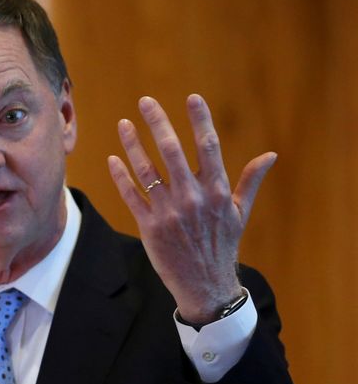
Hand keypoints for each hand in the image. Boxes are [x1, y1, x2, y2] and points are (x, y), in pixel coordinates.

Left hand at [107, 94, 275, 323]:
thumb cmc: (222, 245)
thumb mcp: (239, 213)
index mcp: (216, 191)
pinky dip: (121, 176)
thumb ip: (249, 181)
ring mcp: (168, 212)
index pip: (208, 146)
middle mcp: (192, 198)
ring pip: (146, 170)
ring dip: (133, 144)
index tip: (191, 98)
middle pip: (172, 150)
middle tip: (145, 101)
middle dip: (157, 122)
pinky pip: (131, 196)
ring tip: (124, 124)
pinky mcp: (149, 227)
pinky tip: (114, 158)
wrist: (205, 285)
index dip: (199, 119)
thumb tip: (270, 155)